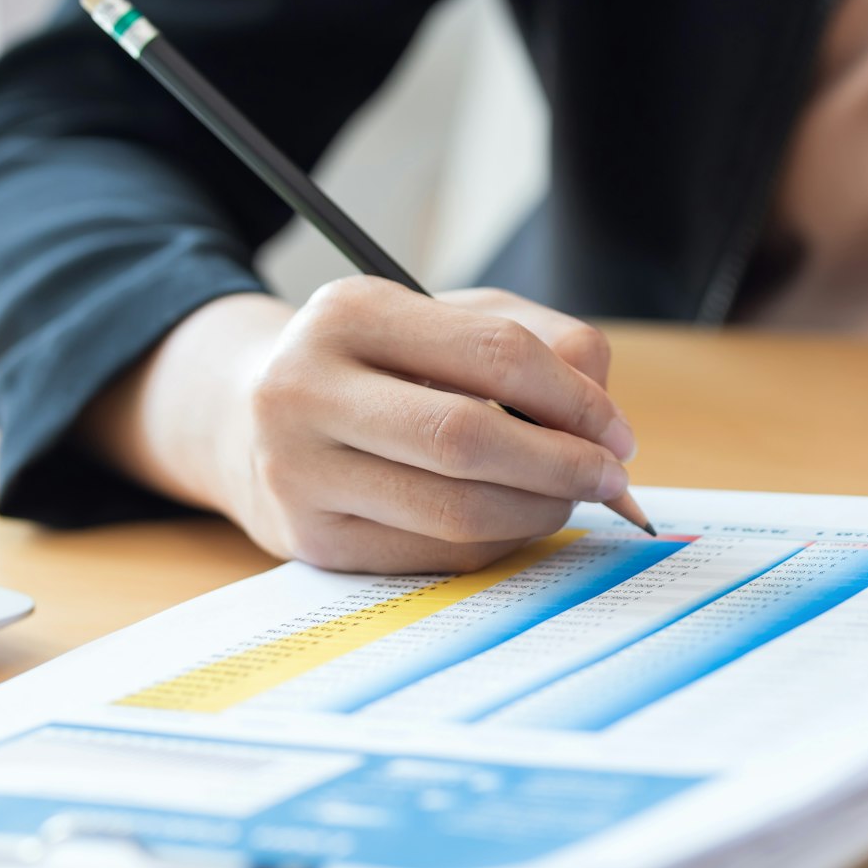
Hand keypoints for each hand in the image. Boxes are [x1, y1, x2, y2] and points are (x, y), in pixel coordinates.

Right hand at [88, 279, 637, 573]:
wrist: (251, 418)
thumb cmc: (378, 363)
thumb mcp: (445, 318)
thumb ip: (538, 340)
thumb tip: (604, 419)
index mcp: (350, 311)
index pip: (495, 354)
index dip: (575, 399)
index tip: (617, 432)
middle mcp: (307, 388)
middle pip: (469, 438)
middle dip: (563, 465)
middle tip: (609, 478)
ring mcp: (299, 470)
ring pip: (456, 511)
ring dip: (538, 512)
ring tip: (566, 499)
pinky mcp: (309, 539)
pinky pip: (435, 555)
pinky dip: (496, 543)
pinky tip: (511, 522)